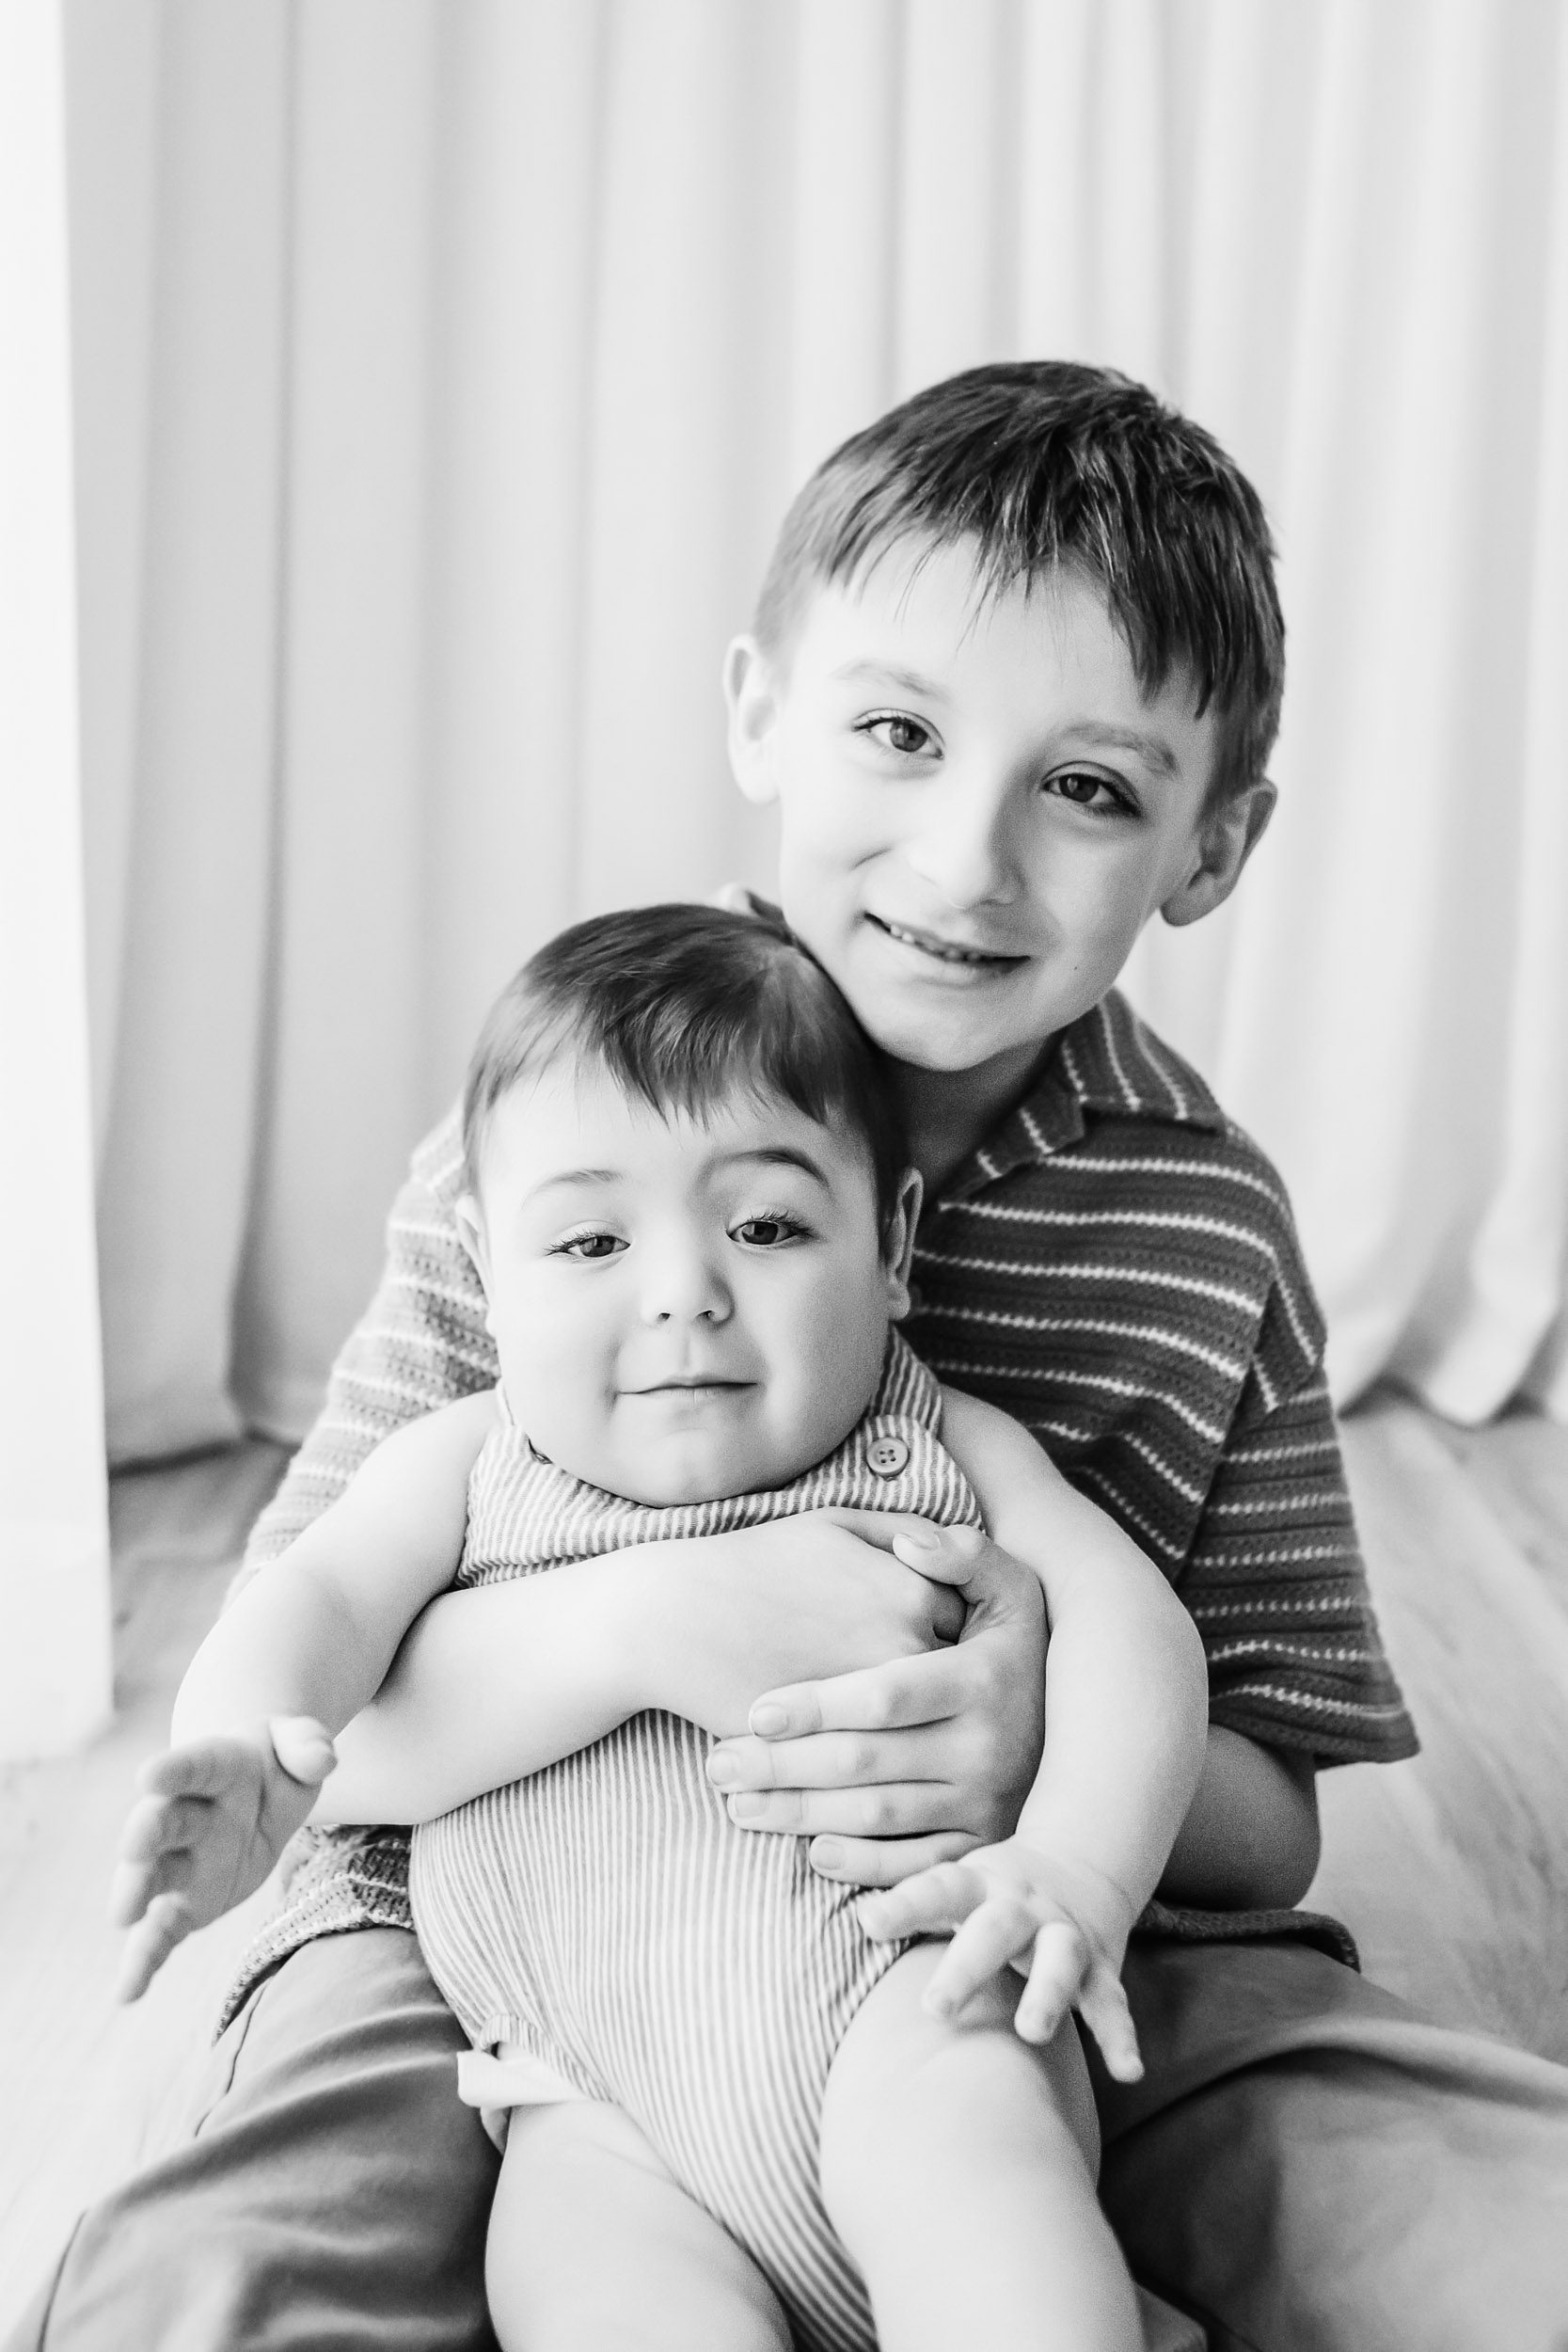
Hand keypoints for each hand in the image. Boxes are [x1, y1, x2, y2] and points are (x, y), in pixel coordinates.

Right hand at [109, 1715, 335, 2000]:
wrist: (258, 1792)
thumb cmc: (277, 1763)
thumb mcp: (298, 1744)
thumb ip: (307, 1745)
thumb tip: (323, 1758)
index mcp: (216, 1768)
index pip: (196, 1765)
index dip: (174, 1770)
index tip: (147, 1774)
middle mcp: (189, 1815)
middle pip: (163, 1823)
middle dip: (145, 1836)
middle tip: (132, 1849)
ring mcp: (183, 1862)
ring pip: (153, 1879)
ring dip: (137, 1895)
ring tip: (123, 1917)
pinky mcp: (185, 1904)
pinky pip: (160, 1935)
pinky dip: (143, 1962)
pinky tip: (126, 1993)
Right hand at [660, 1510, 967, 1737]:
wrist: (673, 1619)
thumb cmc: (753, 1563)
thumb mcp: (833, 1523)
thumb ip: (902, 1531)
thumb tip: (948, 1551)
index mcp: (910, 1593)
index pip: (970, 1623)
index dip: (953, 1631)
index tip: (937, 1636)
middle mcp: (904, 1650)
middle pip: (958, 1680)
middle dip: (949, 1685)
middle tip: (934, 1688)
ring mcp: (872, 1709)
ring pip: (926, 1728)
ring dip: (923, 1727)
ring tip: (908, 1723)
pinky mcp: (835, 1750)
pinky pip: (885, 1762)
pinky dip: (885, 1758)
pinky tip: (869, 1747)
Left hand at [705, 1524, 1044, 1884]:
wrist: (1099, 1722)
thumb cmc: (1018, 1640)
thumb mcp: (1010, 1585)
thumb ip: (962, 1554)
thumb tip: (911, 1545)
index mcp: (982, 1678)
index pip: (885, 1696)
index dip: (816, 1705)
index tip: (755, 1710)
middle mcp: (989, 1748)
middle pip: (866, 1764)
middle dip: (783, 1766)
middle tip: (718, 1765)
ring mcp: (988, 1802)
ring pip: (876, 1817)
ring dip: (799, 1814)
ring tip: (736, 1802)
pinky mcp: (985, 1843)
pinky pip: (914, 1864)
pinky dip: (860, 1864)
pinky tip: (809, 1850)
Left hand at [858, 1837, 1142, 2080]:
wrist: (1081, 1862)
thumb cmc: (993, 1892)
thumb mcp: (956, 1885)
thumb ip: (913, 1906)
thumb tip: (861, 1920)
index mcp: (978, 1885)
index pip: (937, 1889)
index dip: (904, 1905)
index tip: (869, 1922)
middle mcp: (1022, 1907)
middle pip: (994, 1929)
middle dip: (968, 1967)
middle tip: (935, 2007)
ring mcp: (1064, 1935)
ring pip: (1060, 1959)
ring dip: (1047, 1993)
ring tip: (1033, 2032)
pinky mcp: (1100, 1966)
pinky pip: (1112, 2002)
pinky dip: (1121, 2036)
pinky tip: (1128, 2071)